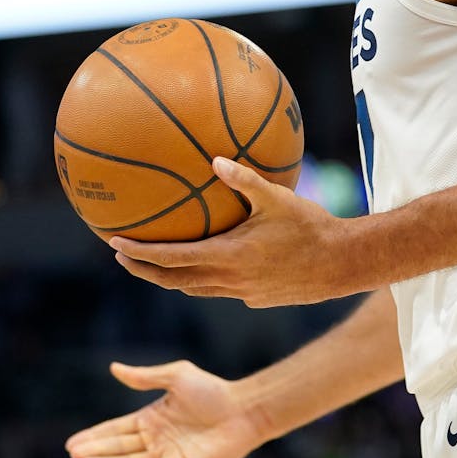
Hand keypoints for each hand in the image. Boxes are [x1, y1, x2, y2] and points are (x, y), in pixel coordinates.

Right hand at [65, 360, 264, 457]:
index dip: (96, 435)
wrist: (244, 408)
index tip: (72, 442)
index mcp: (153, 418)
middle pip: (119, 448)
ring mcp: (168, 456)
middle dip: (95, 451)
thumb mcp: (176, 376)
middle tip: (72, 454)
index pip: (117, 430)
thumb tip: (114, 367)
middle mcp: (157, 439)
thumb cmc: (214, 390)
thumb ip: (145, 376)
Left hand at [109, 156, 362, 306]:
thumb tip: (215, 159)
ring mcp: (241, 294)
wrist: (341, 264)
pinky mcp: (255, 298)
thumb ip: (244, 179)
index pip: (171, 259)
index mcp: (227, 257)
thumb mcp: (278, 197)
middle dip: (143, 270)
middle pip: (173, 281)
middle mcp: (228, 281)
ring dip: (169, 279)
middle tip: (121, 256)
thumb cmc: (311, 226)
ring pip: (194, 290)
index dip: (140, 253)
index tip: (115, 243)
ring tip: (152, 266)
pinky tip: (204, 267)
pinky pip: (217, 291)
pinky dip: (199, 282)